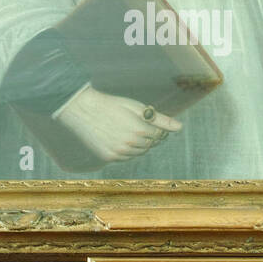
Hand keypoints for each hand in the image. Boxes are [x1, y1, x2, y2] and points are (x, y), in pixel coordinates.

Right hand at [53, 86, 181, 162]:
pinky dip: (128, 150)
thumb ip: (160, 119)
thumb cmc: (111, 104)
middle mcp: (130, 144)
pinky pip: (126, 157)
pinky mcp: (108, 157)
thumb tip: (180, 127)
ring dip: (140, 144)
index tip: (152, 121)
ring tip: (130, 130)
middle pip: (150, 145)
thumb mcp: (136, 107)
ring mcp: (118, 152)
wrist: (82, 109)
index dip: (157, 128)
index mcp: (140, 130)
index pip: (159, 135)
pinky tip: (121, 137)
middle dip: (150, 136)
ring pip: (139, 153)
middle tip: (141, 125)